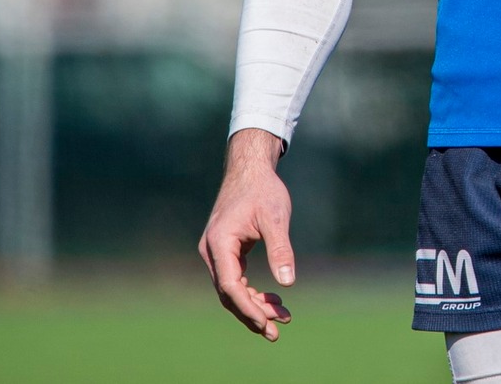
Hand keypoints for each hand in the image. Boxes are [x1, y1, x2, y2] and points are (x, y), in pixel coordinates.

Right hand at [199, 127, 296, 340]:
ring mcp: (216, 253)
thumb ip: (280, 250)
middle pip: (229, 294)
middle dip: (252, 313)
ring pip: (232, 290)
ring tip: (283, 316)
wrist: (250, 169)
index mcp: (219, 243)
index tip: (266, 324)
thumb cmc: (263, 190)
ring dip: (254, 305)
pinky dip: (253, 292)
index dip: (247, 308)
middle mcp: (212, 251)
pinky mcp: (225, 252)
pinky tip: (274, 297)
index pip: (229, 286)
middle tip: (276, 331)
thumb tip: (288, 283)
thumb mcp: (275, 217)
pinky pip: (235, 280)